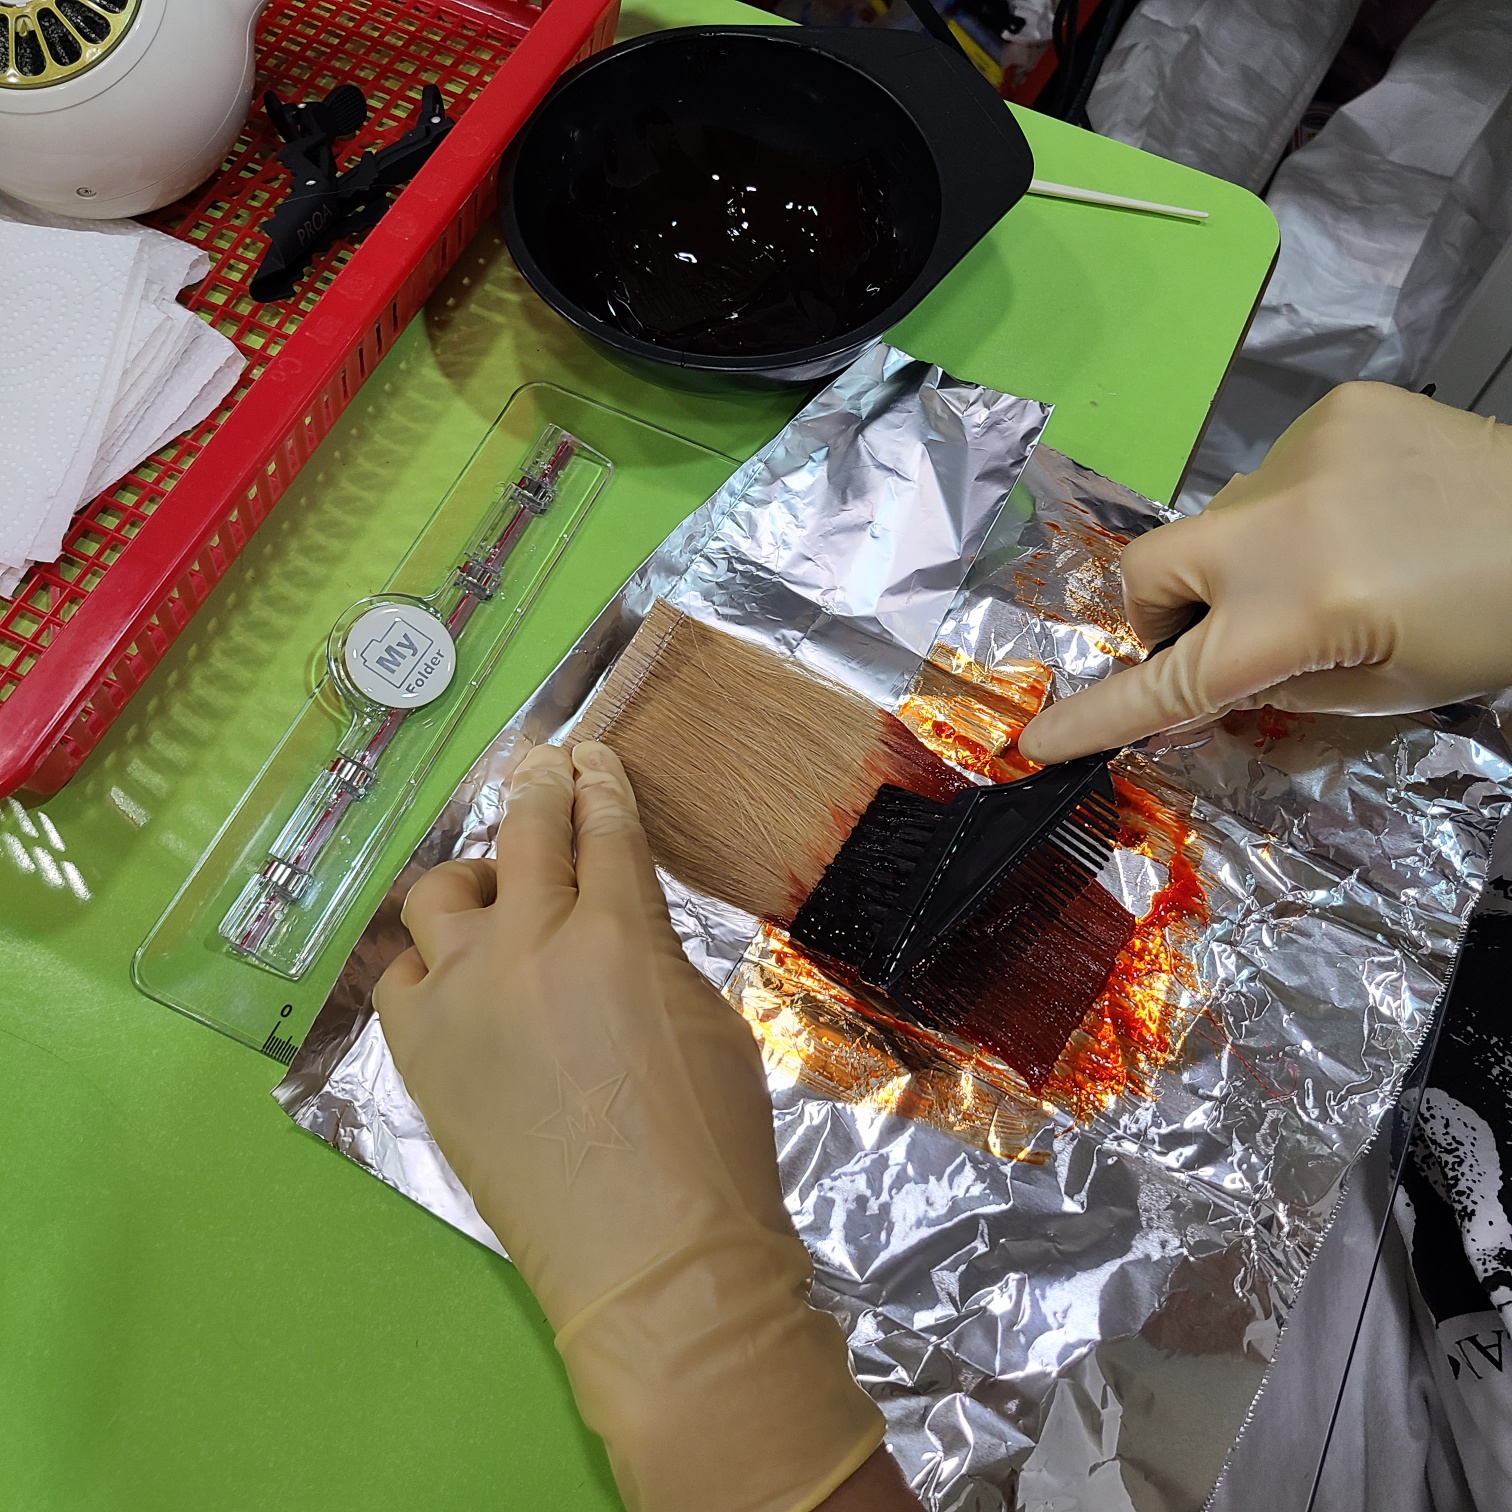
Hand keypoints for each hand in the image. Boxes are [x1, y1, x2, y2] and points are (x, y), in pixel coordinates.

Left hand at [373, 742, 884, 1511]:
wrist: (649, 1257)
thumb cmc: (713, 1145)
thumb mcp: (710, 1021)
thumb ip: (653, 952)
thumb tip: (616, 919)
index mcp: (618, 934)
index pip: (605, 827)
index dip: (601, 783)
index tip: (591, 756)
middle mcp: (531, 945)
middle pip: (525, 831)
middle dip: (539, 785)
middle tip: (541, 767)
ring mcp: (464, 998)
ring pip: (440, 893)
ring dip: (475, 879)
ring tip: (496, 897)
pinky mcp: (420, 1054)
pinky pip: (401, 978)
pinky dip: (429, 966)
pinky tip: (455, 983)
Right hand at [1019, 383, 1511, 764]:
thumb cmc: (1493, 629)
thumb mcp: (1376, 691)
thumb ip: (1271, 686)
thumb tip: (1205, 677)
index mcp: (1297, 613)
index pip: (1167, 681)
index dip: (1097, 718)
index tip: (1034, 742)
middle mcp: (1279, 526)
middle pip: (1142, 572)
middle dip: (1154, 617)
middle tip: (1216, 638)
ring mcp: (1301, 455)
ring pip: (1210, 524)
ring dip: (1237, 561)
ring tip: (1331, 564)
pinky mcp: (1332, 410)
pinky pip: (1267, 474)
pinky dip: (1289, 511)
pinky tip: (1358, 514)